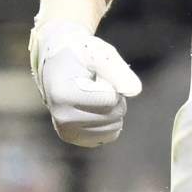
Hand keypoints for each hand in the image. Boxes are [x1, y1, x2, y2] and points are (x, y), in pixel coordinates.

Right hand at [29, 17, 141, 146]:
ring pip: (115, 126)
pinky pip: (110, 135)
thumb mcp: (99, 53)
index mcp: (63, 95)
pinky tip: (92, 108)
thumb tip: (134, 91)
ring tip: (92, 95)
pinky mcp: (76, 139)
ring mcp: (68, 132)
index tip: (95, 75)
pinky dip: (109, 121)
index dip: (112, 84)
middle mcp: (62, 118)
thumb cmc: (81, 55)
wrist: (57, 65)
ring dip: (112, 108)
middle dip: (115, 96)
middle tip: (96, 84)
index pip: (111, 100)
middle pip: (115, 114)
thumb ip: (117, 70)